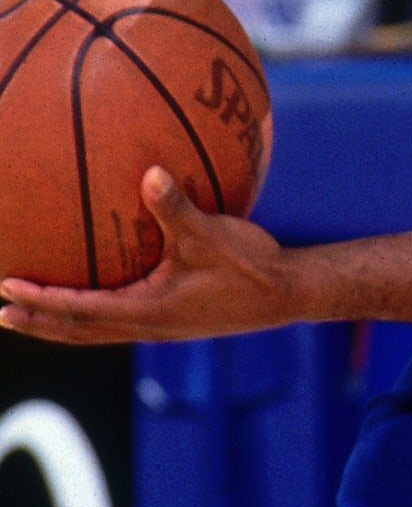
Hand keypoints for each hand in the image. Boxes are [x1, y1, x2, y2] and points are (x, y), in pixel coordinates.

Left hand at [0, 169, 293, 342]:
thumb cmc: (250, 265)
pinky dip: (92, 311)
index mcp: (148, 312)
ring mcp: (160, 328)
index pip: (80, 312)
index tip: (7, 290)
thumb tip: (150, 173)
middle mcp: (147, 327)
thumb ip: (176, 206)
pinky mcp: (173, 321)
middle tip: (3, 313)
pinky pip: (119, 319)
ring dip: (62, 322)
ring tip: (34, 310)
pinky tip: (97, 288)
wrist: (287, 294)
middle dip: (39, 323)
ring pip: (97, 331)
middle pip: (78, 333)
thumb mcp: (212, 232)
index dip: (41, 302)